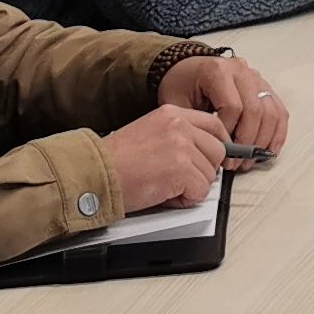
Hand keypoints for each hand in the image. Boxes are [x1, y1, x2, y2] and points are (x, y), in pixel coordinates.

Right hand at [101, 104, 228, 211]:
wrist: (96, 174)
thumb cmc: (114, 160)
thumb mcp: (149, 132)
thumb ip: (177, 136)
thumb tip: (202, 152)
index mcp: (171, 113)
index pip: (214, 124)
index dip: (217, 145)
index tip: (213, 158)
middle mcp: (179, 125)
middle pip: (218, 150)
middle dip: (204, 170)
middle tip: (182, 179)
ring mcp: (182, 146)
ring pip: (210, 174)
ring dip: (191, 187)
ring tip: (165, 186)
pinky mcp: (181, 169)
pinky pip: (200, 192)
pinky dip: (185, 200)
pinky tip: (164, 194)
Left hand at [157, 54, 288, 154]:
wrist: (186, 69)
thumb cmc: (180, 85)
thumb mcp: (176, 103)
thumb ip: (194, 125)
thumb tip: (212, 152)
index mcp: (218, 71)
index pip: (233, 107)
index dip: (228, 134)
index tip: (220, 151)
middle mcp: (241, 70)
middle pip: (256, 110)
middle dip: (248, 142)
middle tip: (236, 163)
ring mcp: (255, 78)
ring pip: (271, 112)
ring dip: (264, 140)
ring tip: (249, 160)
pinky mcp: (264, 87)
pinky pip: (279, 111)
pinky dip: (277, 133)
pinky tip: (269, 150)